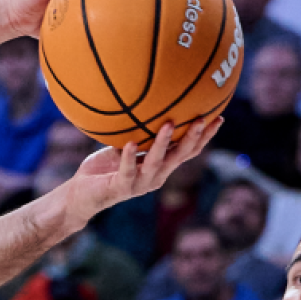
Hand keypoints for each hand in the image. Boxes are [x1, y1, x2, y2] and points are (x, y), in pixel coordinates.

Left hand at [60, 117, 219, 226]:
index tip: (218, 117)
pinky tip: (131, 143)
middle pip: (180, 156)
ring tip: (169, 124)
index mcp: (160, 166)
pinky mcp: (120, 188)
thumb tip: (145, 105)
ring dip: (163, 143)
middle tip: (203, 118)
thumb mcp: (124, 146)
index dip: (204, 137)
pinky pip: (126, 170)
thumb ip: (137, 133)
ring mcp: (139, 184)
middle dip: (193, 138)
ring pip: (156, 162)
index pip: (188, 151)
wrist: (82, 195)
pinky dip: (129, 157)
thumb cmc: (103, 169)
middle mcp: (155, 176)